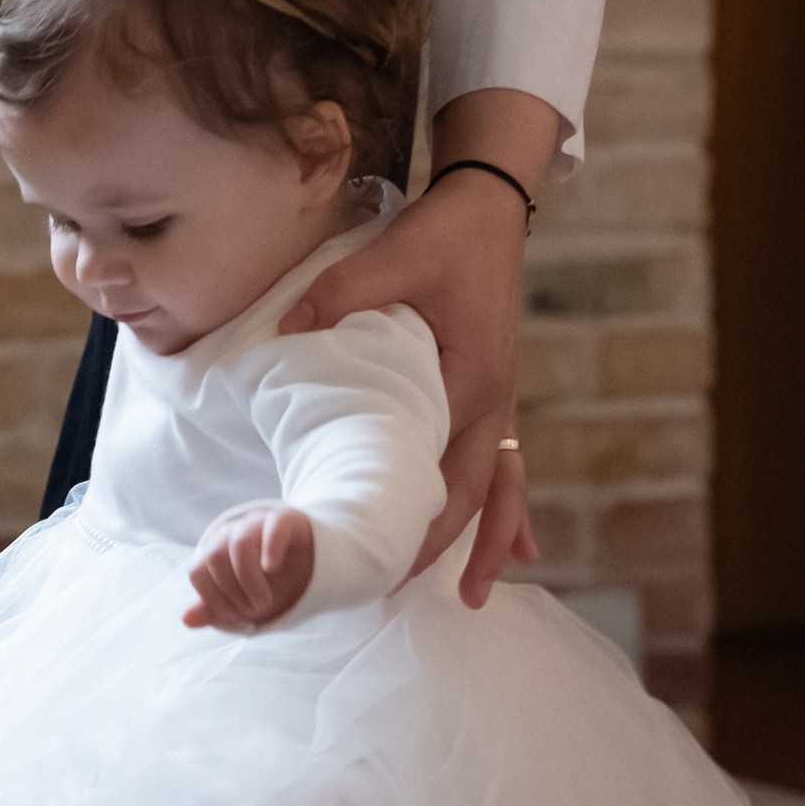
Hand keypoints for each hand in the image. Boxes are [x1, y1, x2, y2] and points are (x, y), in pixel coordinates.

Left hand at [185, 503, 316, 629]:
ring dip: (248, 579)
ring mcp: (258, 524)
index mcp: (215, 550)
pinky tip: (270, 567)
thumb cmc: (269, 582)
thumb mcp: (242, 601)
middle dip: (230, 591)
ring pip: (240, 543)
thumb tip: (186, 620)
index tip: (234, 615)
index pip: (196, 571)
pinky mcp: (285, 520)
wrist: (309, 559)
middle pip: (215, 556)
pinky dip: (270, 547)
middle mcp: (232, 533)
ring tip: (263, 603)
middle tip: (252, 611)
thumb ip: (215, 608)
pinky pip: (273, 527)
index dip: (211, 598)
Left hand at [282, 90, 558, 605]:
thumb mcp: (396, 256)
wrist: (489, 207)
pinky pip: (503, 464)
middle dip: (442, 550)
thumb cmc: (447, 234)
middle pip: (473, 496)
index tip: (378, 561)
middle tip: (396, 595)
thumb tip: (286, 331)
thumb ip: (341, 292)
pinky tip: (518, 547)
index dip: (414, 520)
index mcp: (471, 382)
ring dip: (489, 541)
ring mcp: (497, 403)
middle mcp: (493, 403)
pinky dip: (506, 507)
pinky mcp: (488, 394)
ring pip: (499, 489)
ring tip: (473, 597)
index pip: (443, 472)